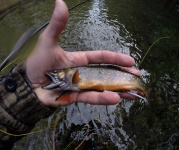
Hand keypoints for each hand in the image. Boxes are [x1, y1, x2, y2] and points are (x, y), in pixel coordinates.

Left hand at [25, 0, 140, 106]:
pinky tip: (115, 99)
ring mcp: (80, 85)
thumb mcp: (48, 42)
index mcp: (80, 60)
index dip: (115, 58)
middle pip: (106, 74)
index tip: (130, 61)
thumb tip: (60, 2)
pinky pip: (90, 98)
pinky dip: (102, 99)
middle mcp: (83, 73)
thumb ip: (57, 25)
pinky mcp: (75, 97)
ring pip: (102, 88)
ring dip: (118, 90)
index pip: (101, 58)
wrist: (27, 85)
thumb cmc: (37, 63)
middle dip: (122, 76)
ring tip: (132, 92)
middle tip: (137, 77)